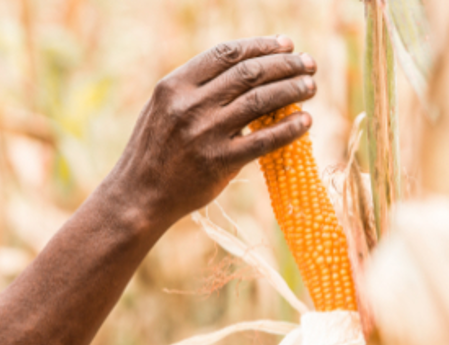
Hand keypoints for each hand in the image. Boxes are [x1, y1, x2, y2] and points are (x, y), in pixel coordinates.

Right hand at [113, 35, 316, 223]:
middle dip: (285, 64)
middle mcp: (189, 105)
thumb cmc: (154, 150)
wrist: (138, 195)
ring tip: (311, 87)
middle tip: (309, 64)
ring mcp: (205, 134)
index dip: (262, 45)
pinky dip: (289, 129)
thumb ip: (196, 88)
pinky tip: (306, 121)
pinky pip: (263, 141)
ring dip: (292, 90)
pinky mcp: (219, 163)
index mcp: (174, 85)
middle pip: (249, 73)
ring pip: (261, 101)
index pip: (227, 54)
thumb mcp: (163, 108)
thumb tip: (245, 72)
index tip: (286, 44)